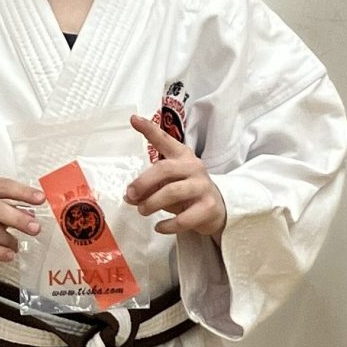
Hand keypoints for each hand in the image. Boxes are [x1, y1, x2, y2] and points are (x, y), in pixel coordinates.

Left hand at [127, 113, 226, 238]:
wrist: (218, 209)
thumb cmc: (188, 192)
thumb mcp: (169, 184)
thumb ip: (149, 187)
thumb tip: (128, 196)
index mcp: (182, 156)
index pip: (165, 140)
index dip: (149, 129)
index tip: (134, 119)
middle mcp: (194, 167)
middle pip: (164, 169)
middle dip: (143, 182)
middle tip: (130, 195)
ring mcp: (202, 187)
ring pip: (172, 192)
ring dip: (152, 203)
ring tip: (143, 211)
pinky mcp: (208, 207)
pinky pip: (183, 218)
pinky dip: (167, 224)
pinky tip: (160, 226)